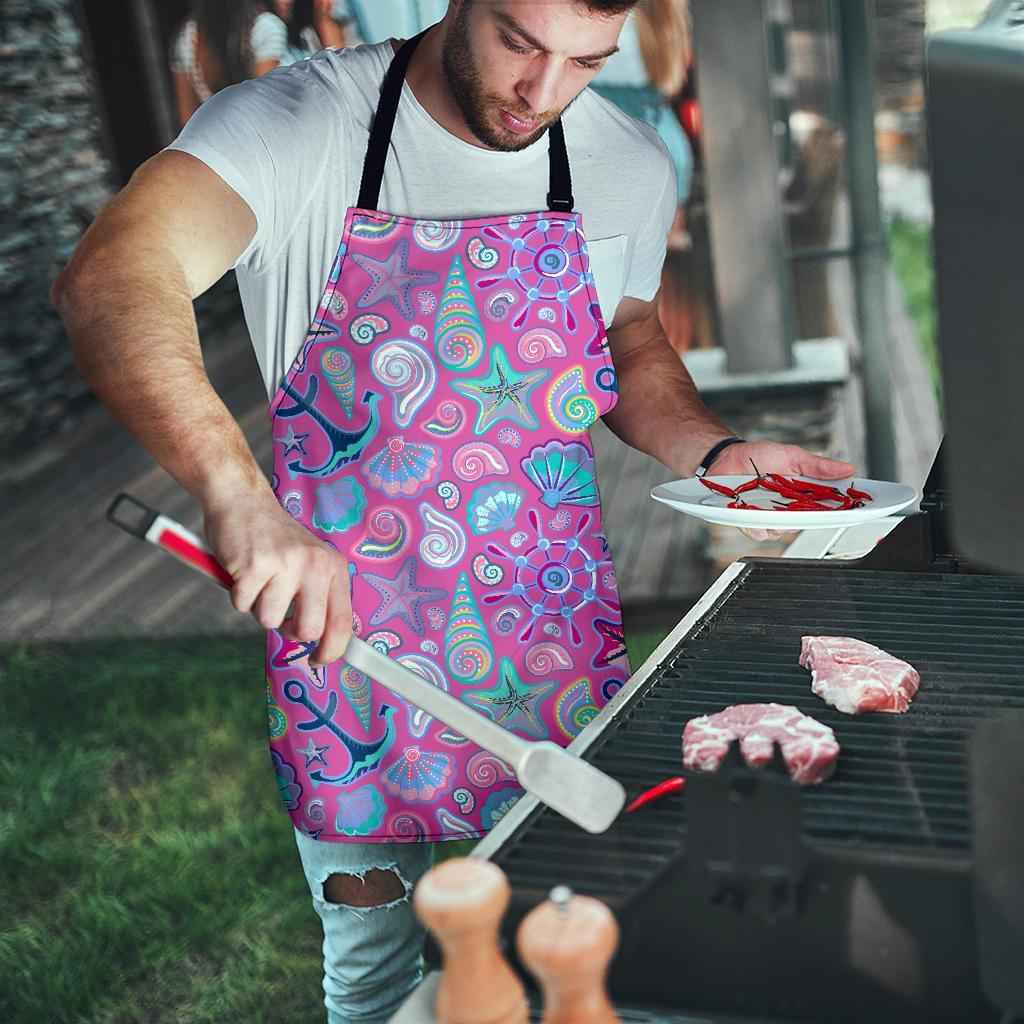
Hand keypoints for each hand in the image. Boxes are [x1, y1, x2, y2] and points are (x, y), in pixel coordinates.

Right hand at [203, 490, 351, 663]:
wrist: (242, 501)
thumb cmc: (275, 541)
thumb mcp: (310, 562)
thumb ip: (320, 597)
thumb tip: (326, 643)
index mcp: (333, 567)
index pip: (343, 622)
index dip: (332, 651)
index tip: (318, 661)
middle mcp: (315, 565)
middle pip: (308, 630)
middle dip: (289, 630)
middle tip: (280, 612)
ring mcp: (285, 564)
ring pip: (269, 621)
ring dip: (259, 607)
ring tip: (260, 580)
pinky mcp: (254, 566)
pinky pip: (242, 606)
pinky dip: (238, 595)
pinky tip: (243, 571)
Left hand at [708, 440, 856, 542]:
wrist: (727, 457)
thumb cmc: (759, 457)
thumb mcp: (793, 456)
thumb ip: (818, 467)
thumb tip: (848, 468)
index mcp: (804, 495)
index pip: (829, 508)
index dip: (844, 511)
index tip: (859, 509)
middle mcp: (790, 511)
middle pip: (809, 523)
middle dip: (811, 515)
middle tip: (807, 502)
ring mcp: (771, 519)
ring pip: (785, 531)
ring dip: (781, 517)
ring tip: (772, 499)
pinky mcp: (751, 523)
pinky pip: (761, 532)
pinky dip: (758, 521)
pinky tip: (754, 508)